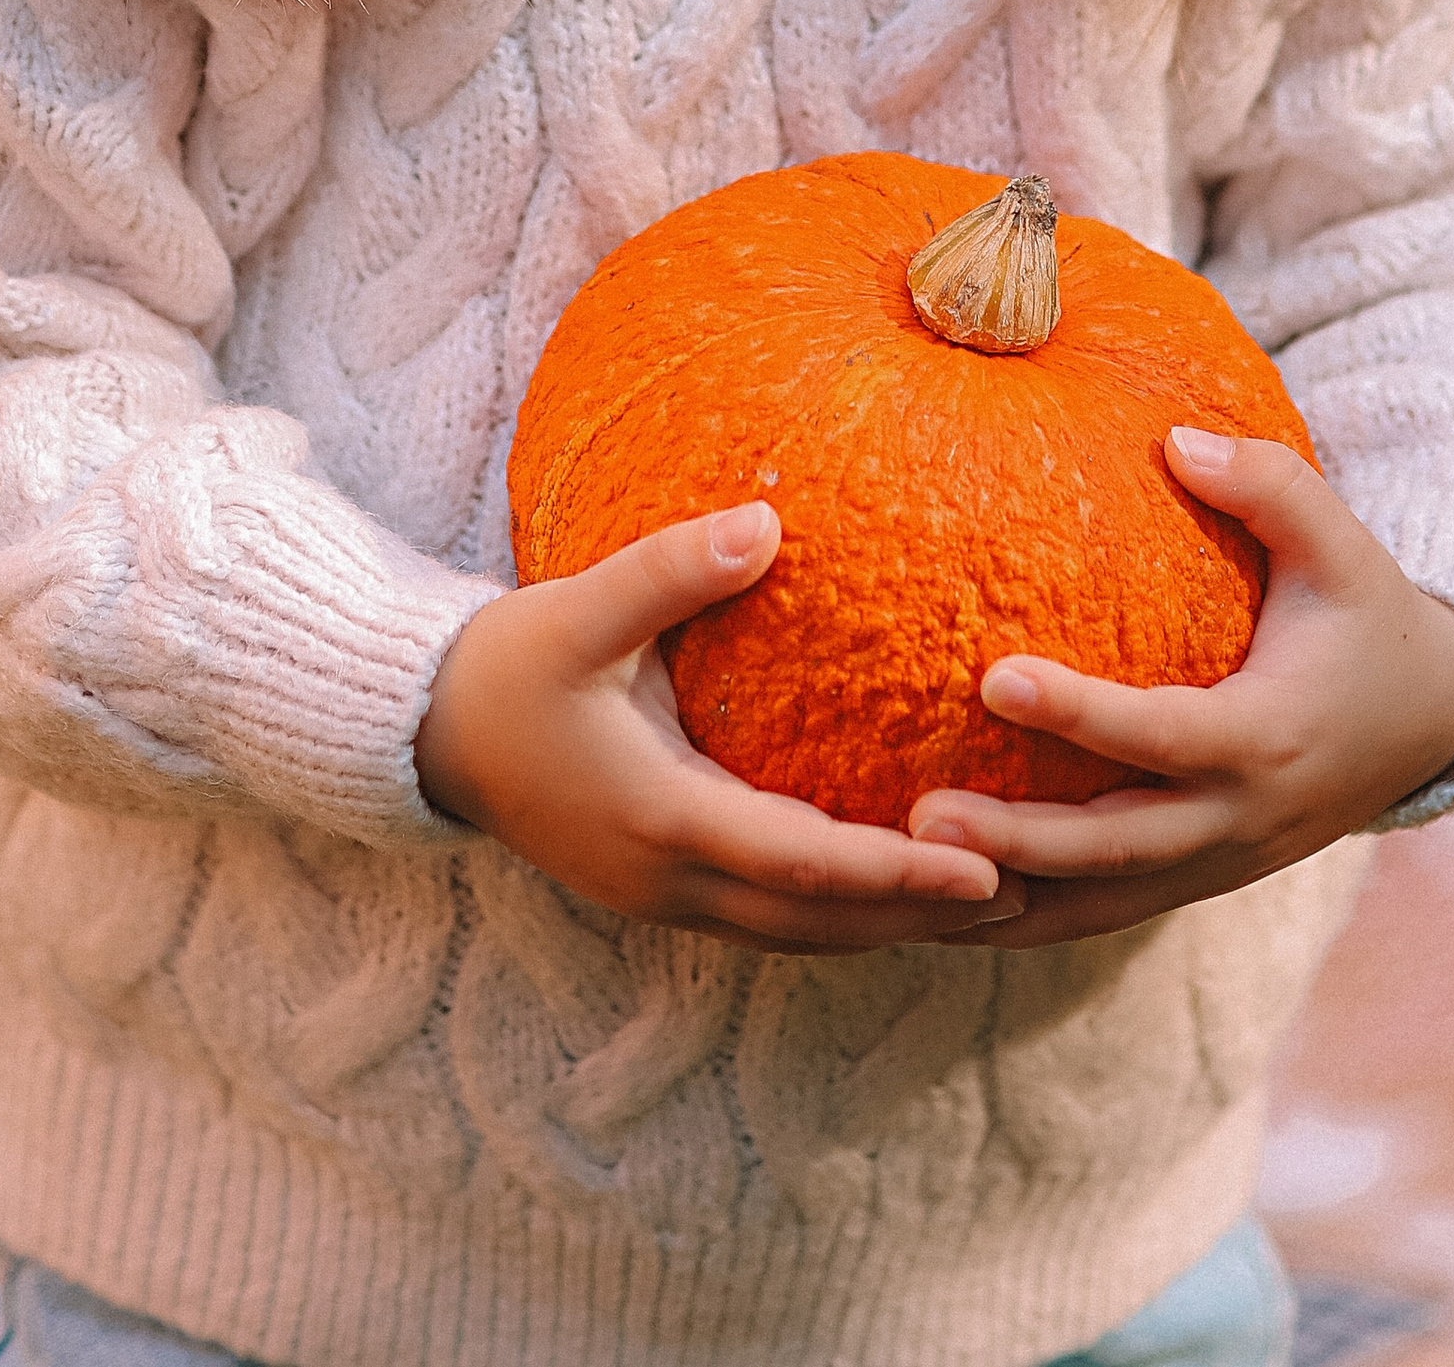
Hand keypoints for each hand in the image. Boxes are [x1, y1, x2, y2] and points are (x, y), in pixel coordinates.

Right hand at [415, 498, 1020, 952]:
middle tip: (1027, 898)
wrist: (426, 733)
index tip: (987, 869)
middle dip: (921, 918)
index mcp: (662, 819)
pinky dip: (839, 911)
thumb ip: (670, 570)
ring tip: (985, 901)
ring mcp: (665, 894)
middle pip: (822, 924)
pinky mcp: (661, 886)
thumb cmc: (506, 667)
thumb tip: (765, 520)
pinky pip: (772, 916)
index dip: (899, 876)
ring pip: (801, 934)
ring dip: (888, 925)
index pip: (807, 865)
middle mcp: (672, 878)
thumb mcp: (579, 611)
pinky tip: (888, 884)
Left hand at [906, 430, 1453, 948]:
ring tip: (905, 877)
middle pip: (1119, 848)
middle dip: (1020, 842)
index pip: (1163, 736)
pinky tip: (943, 908)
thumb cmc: (1366, 614)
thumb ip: (1271, 486)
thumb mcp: (1343, 543)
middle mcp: (1241, 819)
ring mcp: (1218, 864)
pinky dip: (1031, 917)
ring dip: (1008, 901)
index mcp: (1270, 737)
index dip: (1081, 716)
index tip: (995, 678)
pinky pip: (1106, 910)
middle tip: (919, 819)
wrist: (1425, 723)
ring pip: (1103, 902)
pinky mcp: (1196, 879)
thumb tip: (1176, 443)